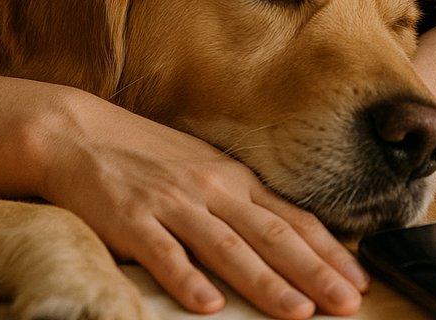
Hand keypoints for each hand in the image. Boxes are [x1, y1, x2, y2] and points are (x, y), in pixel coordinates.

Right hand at [38, 96, 367, 318]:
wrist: (76, 134)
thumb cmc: (143, 156)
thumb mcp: (203, 170)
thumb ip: (240, 202)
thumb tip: (285, 236)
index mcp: (233, 180)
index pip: (293, 220)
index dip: (330, 253)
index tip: (359, 282)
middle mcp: (211, 190)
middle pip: (273, 237)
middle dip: (316, 274)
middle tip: (347, 306)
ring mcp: (172, 204)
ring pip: (228, 248)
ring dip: (266, 282)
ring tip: (298, 312)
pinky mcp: (131, 220)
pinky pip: (164, 254)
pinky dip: (187, 280)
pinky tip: (208, 305)